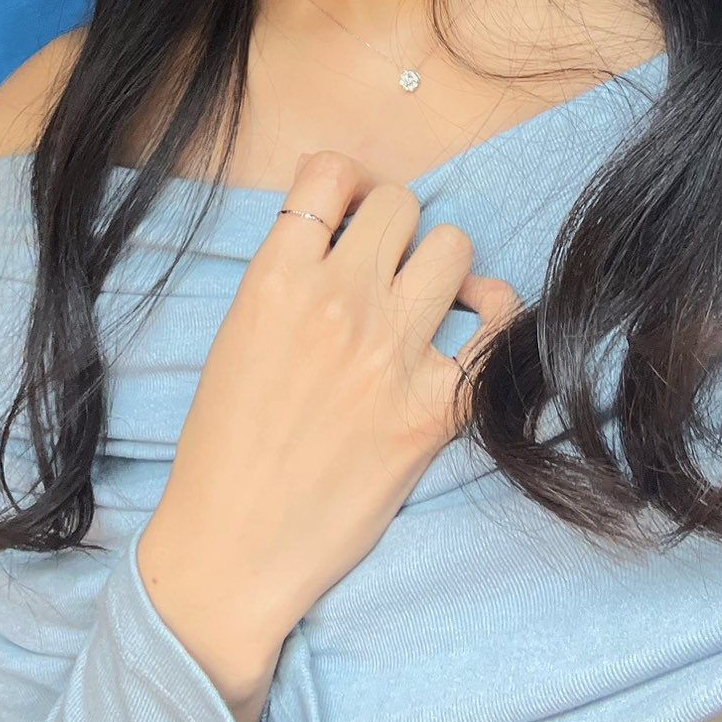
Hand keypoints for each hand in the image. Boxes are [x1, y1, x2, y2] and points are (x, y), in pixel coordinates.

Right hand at [136, 149, 521, 693]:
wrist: (233, 548)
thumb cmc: (224, 445)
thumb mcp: (236, 332)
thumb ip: (288, 270)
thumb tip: (341, 220)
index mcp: (275, 279)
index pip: (332, 173)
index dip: (347, 184)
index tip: (348, 212)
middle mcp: (338, 303)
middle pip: (401, 204)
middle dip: (393, 228)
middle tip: (383, 266)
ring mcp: (391, 354)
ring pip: (453, 247)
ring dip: (440, 267)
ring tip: (423, 300)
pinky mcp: (433, 409)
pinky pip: (498, 325)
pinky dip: (493, 317)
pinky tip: (473, 328)